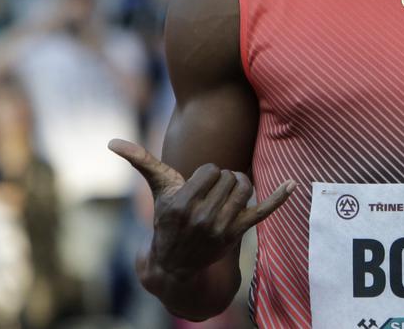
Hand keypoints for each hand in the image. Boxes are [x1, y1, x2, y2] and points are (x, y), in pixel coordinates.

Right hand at [108, 139, 294, 279]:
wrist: (176, 261)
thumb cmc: (167, 217)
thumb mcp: (157, 188)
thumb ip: (140, 161)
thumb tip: (111, 141)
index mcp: (182, 204)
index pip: (211, 170)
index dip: (208, 173)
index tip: (199, 185)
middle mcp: (202, 218)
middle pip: (230, 177)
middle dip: (223, 179)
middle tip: (211, 193)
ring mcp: (222, 227)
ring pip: (245, 187)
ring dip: (239, 185)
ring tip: (226, 195)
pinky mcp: (237, 234)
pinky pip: (263, 210)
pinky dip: (279, 197)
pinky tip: (292, 183)